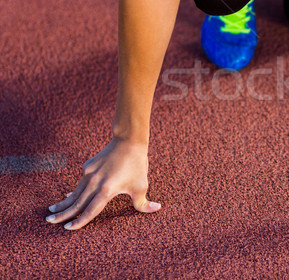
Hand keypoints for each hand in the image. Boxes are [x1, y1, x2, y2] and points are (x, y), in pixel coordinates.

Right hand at [46, 137, 160, 229]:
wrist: (128, 141)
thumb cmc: (137, 165)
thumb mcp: (142, 185)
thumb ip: (144, 202)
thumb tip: (156, 209)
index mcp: (106, 190)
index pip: (90, 210)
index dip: (79, 221)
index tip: (69, 228)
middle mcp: (94, 182)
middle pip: (76, 203)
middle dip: (63, 214)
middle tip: (49, 222)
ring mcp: (89, 173)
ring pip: (75, 193)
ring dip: (64, 203)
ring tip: (52, 211)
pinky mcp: (88, 166)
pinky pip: (80, 183)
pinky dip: (75, 191)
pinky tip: (70, 196)